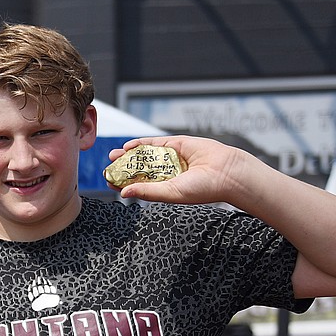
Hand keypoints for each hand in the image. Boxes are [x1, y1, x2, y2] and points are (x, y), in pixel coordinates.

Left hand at [110, 135, 249, 205]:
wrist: (226, 172)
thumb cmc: (202, 188)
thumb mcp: (170, 193)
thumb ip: (147, 192)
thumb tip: (123, 192)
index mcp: (164, 187)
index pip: (139, 185)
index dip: (123, 183)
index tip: (109, 182)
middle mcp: (166, 173)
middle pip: (139, 169)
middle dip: (123, 167)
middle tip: (108, 167)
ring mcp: (171, 158)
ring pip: (145, 156)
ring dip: (129, 155)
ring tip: (114, 155)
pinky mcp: (177, 144)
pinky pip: (156, 143)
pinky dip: (142, 143)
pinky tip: (129, 145)